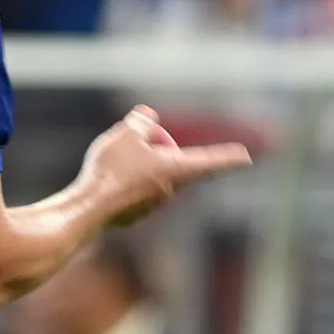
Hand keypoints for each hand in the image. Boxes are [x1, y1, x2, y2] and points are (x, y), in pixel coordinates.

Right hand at [75, 105, 255, 227]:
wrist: (87, 208)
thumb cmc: (111, 170)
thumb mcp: (126, 133)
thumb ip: (141, 121)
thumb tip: (146, 119)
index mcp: (176, 170)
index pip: (209, 161)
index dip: (228, 157)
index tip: (246, 158)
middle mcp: (169, 191)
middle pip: (169, 161)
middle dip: (154, 148)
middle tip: (131, 140)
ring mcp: (152, 205)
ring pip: (149, 175)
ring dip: (136, 164)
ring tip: (113, 163)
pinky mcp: (134, 214)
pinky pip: (133, 189)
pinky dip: (123, 181)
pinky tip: (104, 180)